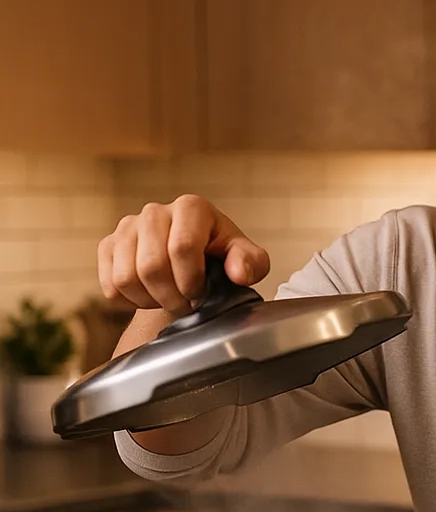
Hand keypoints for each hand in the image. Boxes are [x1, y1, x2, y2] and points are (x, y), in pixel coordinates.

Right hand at [98, 194, 269, 316]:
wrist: (193, 263)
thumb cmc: (222, 258)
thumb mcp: (247, 260)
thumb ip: (251, 263)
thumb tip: (238, 273)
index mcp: (191, 208)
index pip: (182, 248)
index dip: (192, 281)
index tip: (202, 293)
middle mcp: (155, 212)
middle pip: (152, 266)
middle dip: (172, 296)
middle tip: (187, 303)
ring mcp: (127, 227)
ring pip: (126, 277)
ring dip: (151, 300)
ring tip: (170, 298)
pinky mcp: (108, 246)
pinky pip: (110, 285)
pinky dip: (131, 301)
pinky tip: (151, 296)